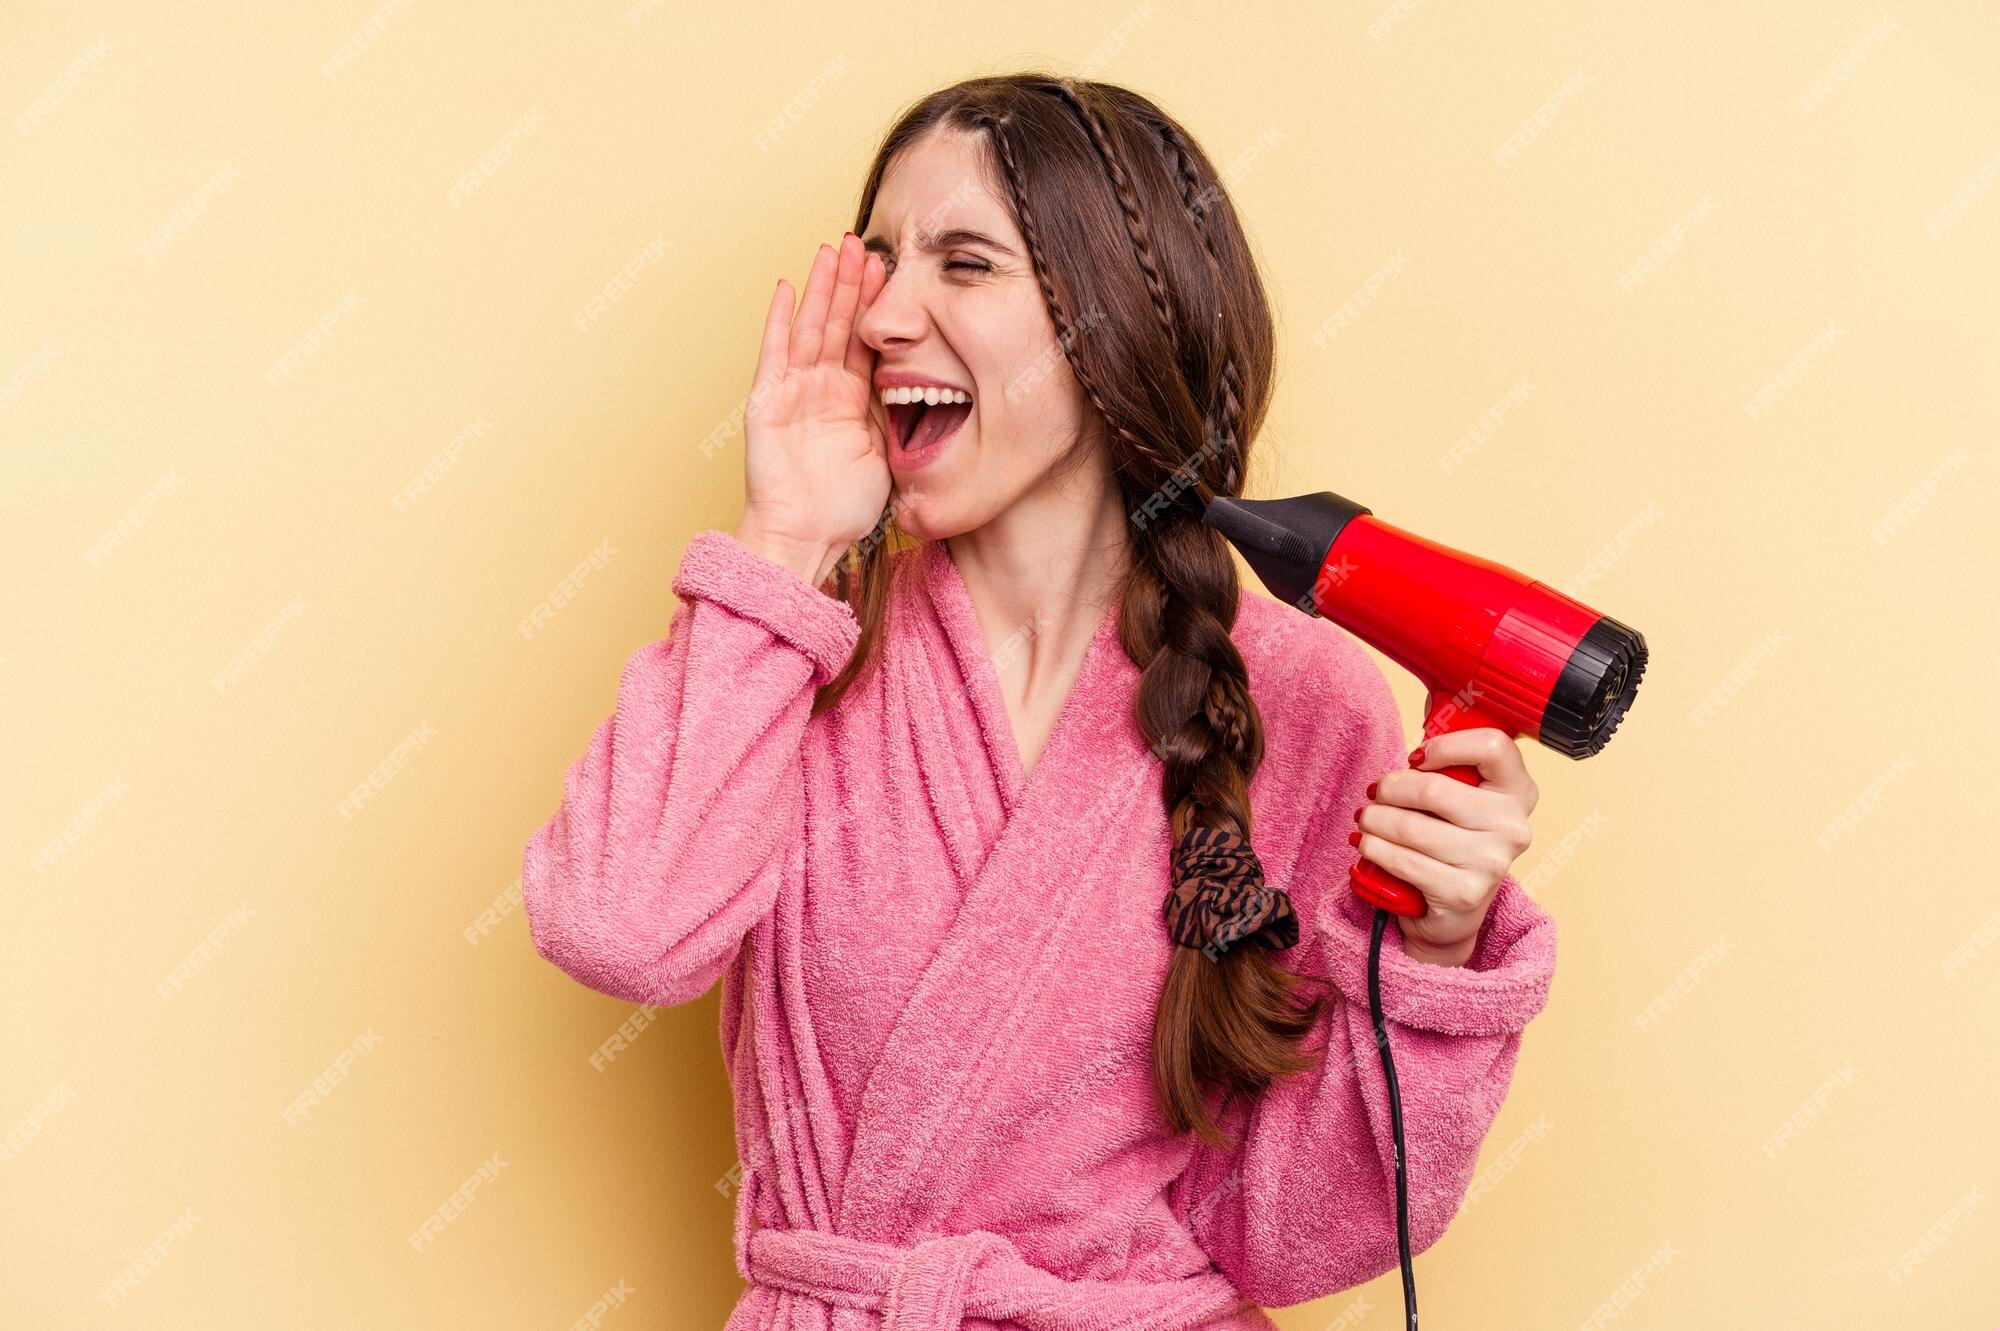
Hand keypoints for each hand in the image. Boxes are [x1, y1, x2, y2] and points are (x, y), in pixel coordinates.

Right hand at [737, 233, 890, 583]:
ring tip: (832, 250)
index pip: (865, 341)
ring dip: (821, 289)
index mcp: (852, 400)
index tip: (889, 269)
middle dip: (850, 283)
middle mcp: (822, 389)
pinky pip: (774, 354)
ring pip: (811, 328)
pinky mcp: (768, 402)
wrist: (807, 538)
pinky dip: (779, 320)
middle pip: (838, 324)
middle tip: (862, 243)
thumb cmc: (844, 509)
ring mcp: (793, 392)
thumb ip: (899, 419)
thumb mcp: (888, 455)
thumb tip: (934, 393)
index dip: (875, 305)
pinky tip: (786, 287)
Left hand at [1352, 728, 1537, 965]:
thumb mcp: (1460, 798)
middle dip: (1390, 789)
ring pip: (1410, 827)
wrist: (1453, 910)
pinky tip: (1368, 844)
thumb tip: (1413, 750)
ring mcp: (1491, 863)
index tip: (1417, 758)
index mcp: (1518, 792)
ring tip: (1365, 820)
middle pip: (1433, 789)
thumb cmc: (1450, 840)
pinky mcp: (1463, 893)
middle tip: (1374, 794)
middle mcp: (1512, 827)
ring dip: (1374, 820)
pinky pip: (1402, 861)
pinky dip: (1374, 849)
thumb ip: (1449, 768)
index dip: (1446, 745)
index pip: (1494, 746)